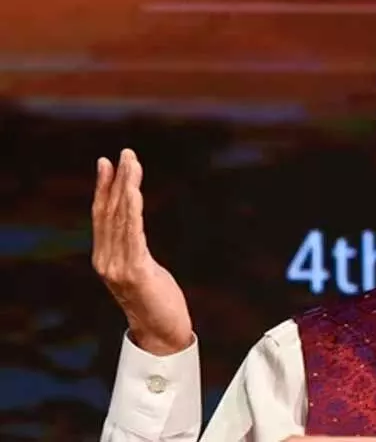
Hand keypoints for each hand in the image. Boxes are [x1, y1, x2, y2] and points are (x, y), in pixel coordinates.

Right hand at [92, 148, 193, 355]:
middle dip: (117, 180)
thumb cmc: (155, 301)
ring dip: (127, 188)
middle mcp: (106, 260)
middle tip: (125, 153)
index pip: (102, 215)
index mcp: (105, 258)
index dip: (104, 188)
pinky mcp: (135, 271)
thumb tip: (135, 227)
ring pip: (121, 218)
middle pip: (110, 211)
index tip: (107, 163)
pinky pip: (133, 234)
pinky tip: (135, 193)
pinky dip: (133, 211)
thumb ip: (133, 250)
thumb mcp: (141, 270)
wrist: (162, 334)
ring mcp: (118, 266)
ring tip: (132, 163)